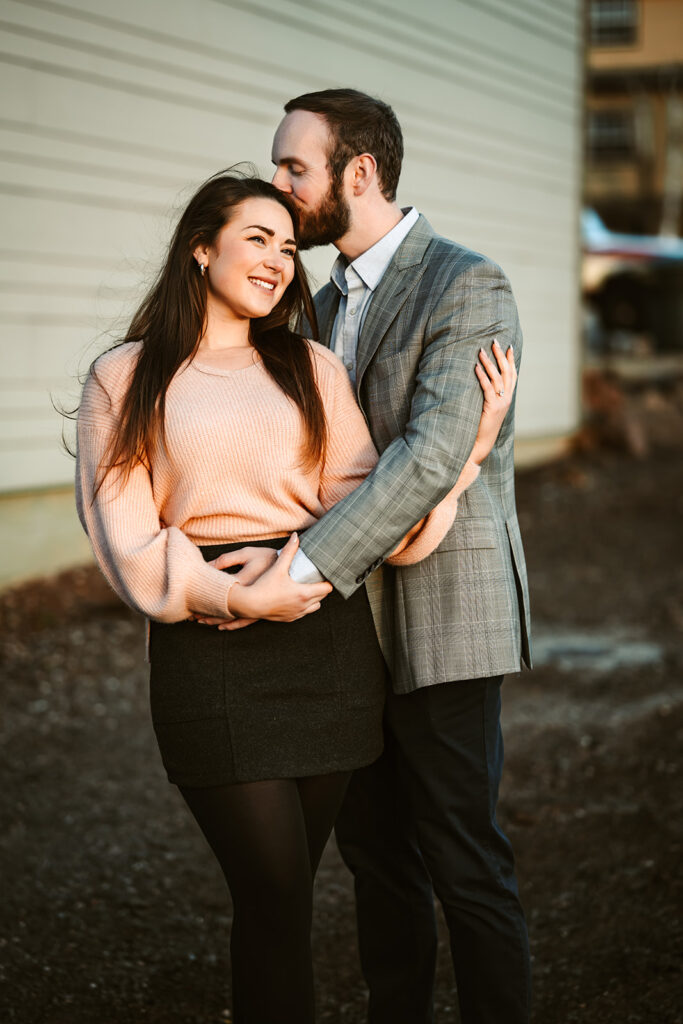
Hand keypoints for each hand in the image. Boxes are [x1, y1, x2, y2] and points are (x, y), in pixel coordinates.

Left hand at [191, 546, 278, 628]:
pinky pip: (245, 622)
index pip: (218, 594)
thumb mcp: (246, 553)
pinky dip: (233, 625)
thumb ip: (225, 559)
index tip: (191, 602)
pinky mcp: (262, 610)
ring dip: (217, 621)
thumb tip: (206, 567)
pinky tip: (223, 628)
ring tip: (202, 622)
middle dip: (206, 614)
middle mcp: (249, 599)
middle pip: (223, 610)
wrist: (295, 567)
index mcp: (243, 584)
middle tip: (192, 617)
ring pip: (232, 619)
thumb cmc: (268, 557)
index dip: (203, 598)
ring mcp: (257, 607)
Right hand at [219, 533, 331, 628]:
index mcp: (304, 593)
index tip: (324, 574)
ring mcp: (296, 614)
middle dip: (321, 588)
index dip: (327, 581)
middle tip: (316, 578)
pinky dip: (303, 606)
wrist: (249, 604)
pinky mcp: (289, 619)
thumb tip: (295, 536)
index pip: (327, 588)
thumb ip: (289, 551)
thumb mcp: (278, 567)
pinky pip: (303, 613)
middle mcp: (303, 606)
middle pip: (322, 597)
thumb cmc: (264, 586)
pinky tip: (296, 598)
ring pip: (314, 607)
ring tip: (307, 588)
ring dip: (313, 599)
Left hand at [470, 339, 517, 464]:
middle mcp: (507, 399)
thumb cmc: (481, 426)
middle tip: (494, 341)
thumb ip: (490, 396)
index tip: (508, 346)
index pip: (513, 375)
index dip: (511, 360)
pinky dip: (482, 376)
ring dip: (489, 363)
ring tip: (481, 351)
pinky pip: (487, 388)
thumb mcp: (489, 408)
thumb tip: (483, 381)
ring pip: (497, 378)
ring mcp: (501, 403)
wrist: (481, 444)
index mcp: (508, 398)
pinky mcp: (492, 408)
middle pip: (507, 372)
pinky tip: (476, 367)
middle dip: (500, 356)